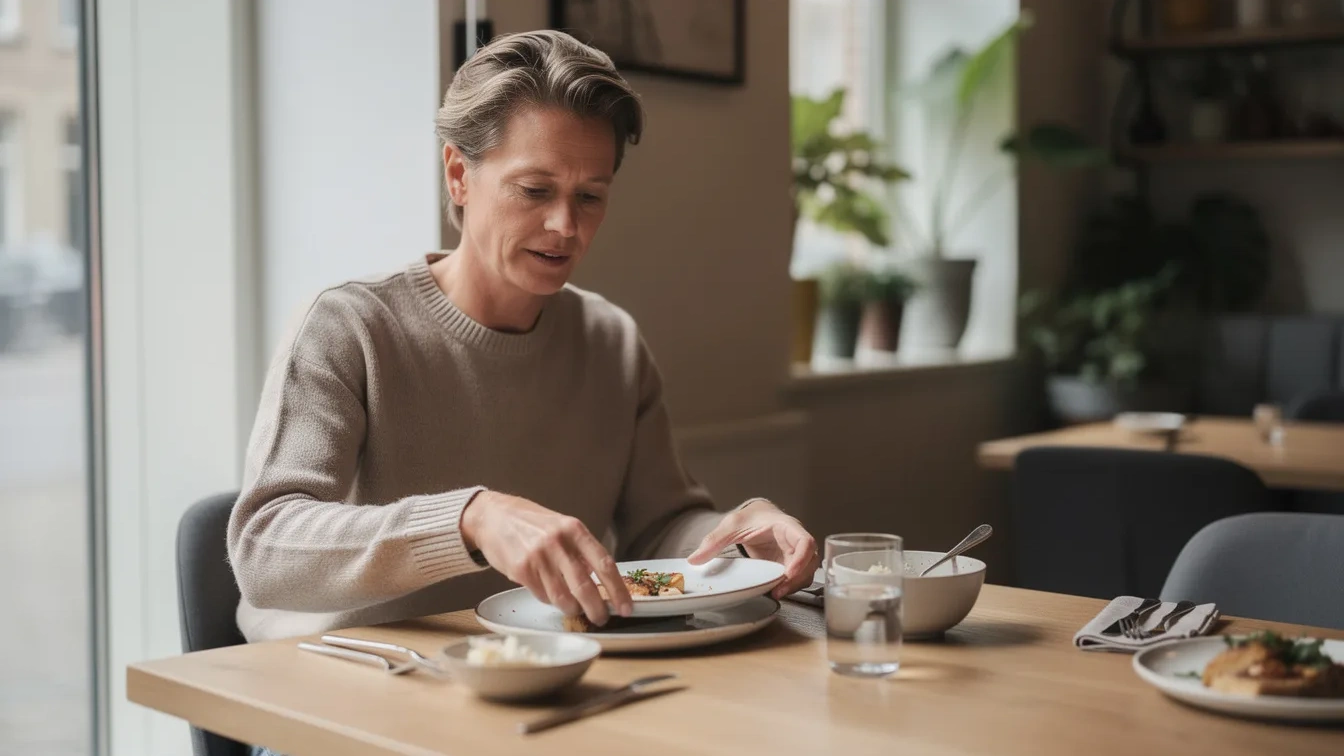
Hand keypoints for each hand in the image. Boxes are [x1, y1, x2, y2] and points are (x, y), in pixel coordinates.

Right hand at [461, 491, 631, 624]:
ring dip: (573, 609)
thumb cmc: (532, 523)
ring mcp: (538, 556)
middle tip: (602, 618)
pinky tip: (551, 595)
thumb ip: (580, 550)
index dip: (618, 590)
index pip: (605, 563)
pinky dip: (550, 600)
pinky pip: (542, 595)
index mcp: (574, 529)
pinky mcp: (521, 570)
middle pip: (585, 586)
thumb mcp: (562, 526)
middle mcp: (558, 542)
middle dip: (597, 608)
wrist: (493, 516)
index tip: (626, 607)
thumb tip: (601, 581)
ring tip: (576, 610)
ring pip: (563, 597)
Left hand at [686, 499, 817, 599]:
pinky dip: (790, 586)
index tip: (789, 573)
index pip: (805, 541)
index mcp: (786, 526)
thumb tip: (694, 559)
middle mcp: (795, 540)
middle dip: (797, 578)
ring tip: (776, 593)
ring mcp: (794, 554)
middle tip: (778, 590)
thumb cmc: (749, 518)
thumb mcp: (731, 525)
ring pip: (807, 572)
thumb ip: (714, 540)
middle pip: (810, 561)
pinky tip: (775, 591)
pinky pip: (797, 577)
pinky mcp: (789, 564)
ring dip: (795, 584)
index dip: (801, 558)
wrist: (756, 517)